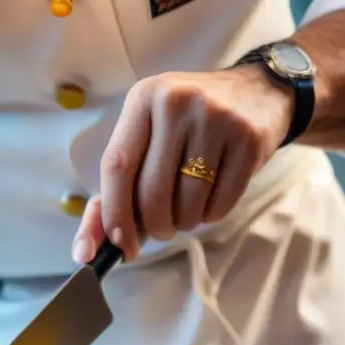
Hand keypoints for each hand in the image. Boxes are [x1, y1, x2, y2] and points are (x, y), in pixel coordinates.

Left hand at [72, 66, 294, 263]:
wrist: (259, 94)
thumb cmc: (187, 126)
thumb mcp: (146, 138)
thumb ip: (112, 190)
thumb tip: (86, 250)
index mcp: (142, 99)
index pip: (117, 166)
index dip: (114, 214)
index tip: (119, 245)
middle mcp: (177, 102)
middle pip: (152, 192)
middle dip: (154, 226)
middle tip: (161, 228)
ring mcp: (217, 118)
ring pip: (187, 203)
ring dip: (183, 223)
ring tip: (187, 209)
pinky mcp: (248, 139)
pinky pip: (220, 204)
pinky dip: (210, 216)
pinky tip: (211, 199)